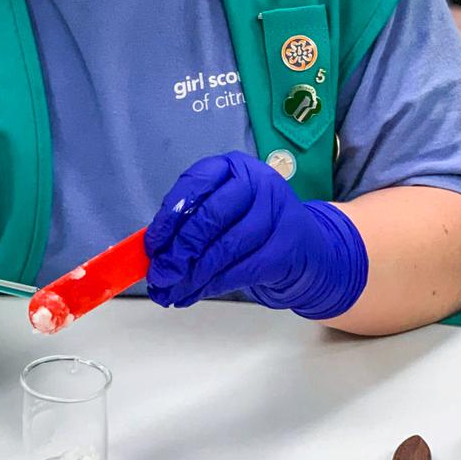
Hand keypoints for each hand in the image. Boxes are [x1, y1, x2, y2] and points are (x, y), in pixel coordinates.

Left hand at [144, 151, 367, 319]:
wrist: (307, 246)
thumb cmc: (252, 225)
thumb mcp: (224, 210)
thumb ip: (191, 222)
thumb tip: (153, 251)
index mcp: (235, 167)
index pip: (196, 183)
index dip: (170, 215)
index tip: (153, 244)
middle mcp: (259, 182)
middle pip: (210, 217)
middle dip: (179, 251)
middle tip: (160, 275)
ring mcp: (277, 213)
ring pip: (225, 248)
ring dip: (193, 274)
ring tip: (172, 291)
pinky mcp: (287, 247)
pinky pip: (242, 269)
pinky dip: (214, 284)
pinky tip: (196, 292)